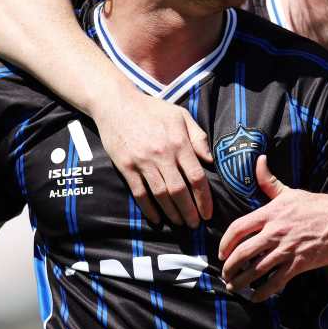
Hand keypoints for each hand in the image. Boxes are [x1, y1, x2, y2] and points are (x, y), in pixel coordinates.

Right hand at [94, 87, 212, 226]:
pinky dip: (149, 209)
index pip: (196, 176)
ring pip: (161, 195)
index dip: (204, 198)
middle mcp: (162, 154)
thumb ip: (198, 137)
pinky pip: (139, 193)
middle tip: (195, 224)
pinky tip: (157, 219)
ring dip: (172, 213)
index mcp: (179, 141)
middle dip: (190, 211)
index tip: (208, 212)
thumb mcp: (181, 116)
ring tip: (180, 223)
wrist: (117, 104)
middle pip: (179, 190)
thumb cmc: (152, 109)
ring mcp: (142, 161)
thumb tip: (211, 160)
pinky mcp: (126, 167)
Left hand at [218, 155, 327, 300]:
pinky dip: (262, 292)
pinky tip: (256, 297)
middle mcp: (275, 231)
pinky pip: (275, 282)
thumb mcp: (291, 192)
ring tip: (234, 287)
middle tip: (225, 275)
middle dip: (229, 267)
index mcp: (271, 213)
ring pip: (256, 270)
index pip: (238, 227)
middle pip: (242, 252)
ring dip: (241, 282)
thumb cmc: (318, 206)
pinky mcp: (299, 264)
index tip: (221, 253)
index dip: (225, 243)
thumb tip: (258, 160)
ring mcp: (286, 248)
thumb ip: (270, 181)